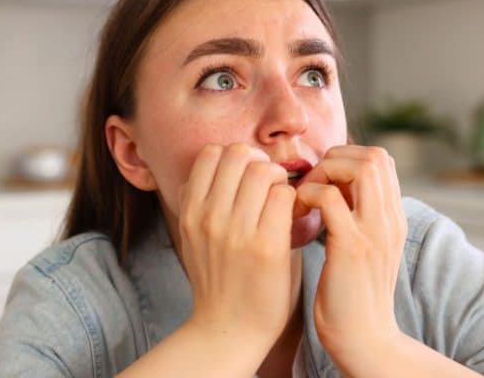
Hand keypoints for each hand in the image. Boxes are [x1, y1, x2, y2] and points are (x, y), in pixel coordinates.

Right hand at [178, 143, 295, 348]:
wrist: (228, 330)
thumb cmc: (219, 280)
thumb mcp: (194, 236)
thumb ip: (202, 200)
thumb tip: (223, 162)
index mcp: (190, 211)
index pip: (211, 153)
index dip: (235, 157)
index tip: (248, 174)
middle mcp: (208, 217)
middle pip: (239, 154)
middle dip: (261, 162)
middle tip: (271, 185)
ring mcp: (235, 231)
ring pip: (264, 170)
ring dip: (280, 180)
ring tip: (282, 201)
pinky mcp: (265, 247)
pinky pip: (284, 196)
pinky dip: (294, 200)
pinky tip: (293, 217)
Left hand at [295, 145, 407, 366]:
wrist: (363, 340)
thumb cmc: (350, 296)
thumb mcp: (362, 249)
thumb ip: (355, 218)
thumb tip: (331, 189)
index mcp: (392, 218)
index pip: (380, 160)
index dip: (347, 158)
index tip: (322, 180)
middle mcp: (390, 219)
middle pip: (375, 155)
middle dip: (336, 157)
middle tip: (312, 183)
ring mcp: (375, 231)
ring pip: (361, 166)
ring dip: (326, 171)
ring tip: (306, 196)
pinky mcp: (353, 247)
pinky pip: (330, 198)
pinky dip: (309, 195)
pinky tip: (297, 214)